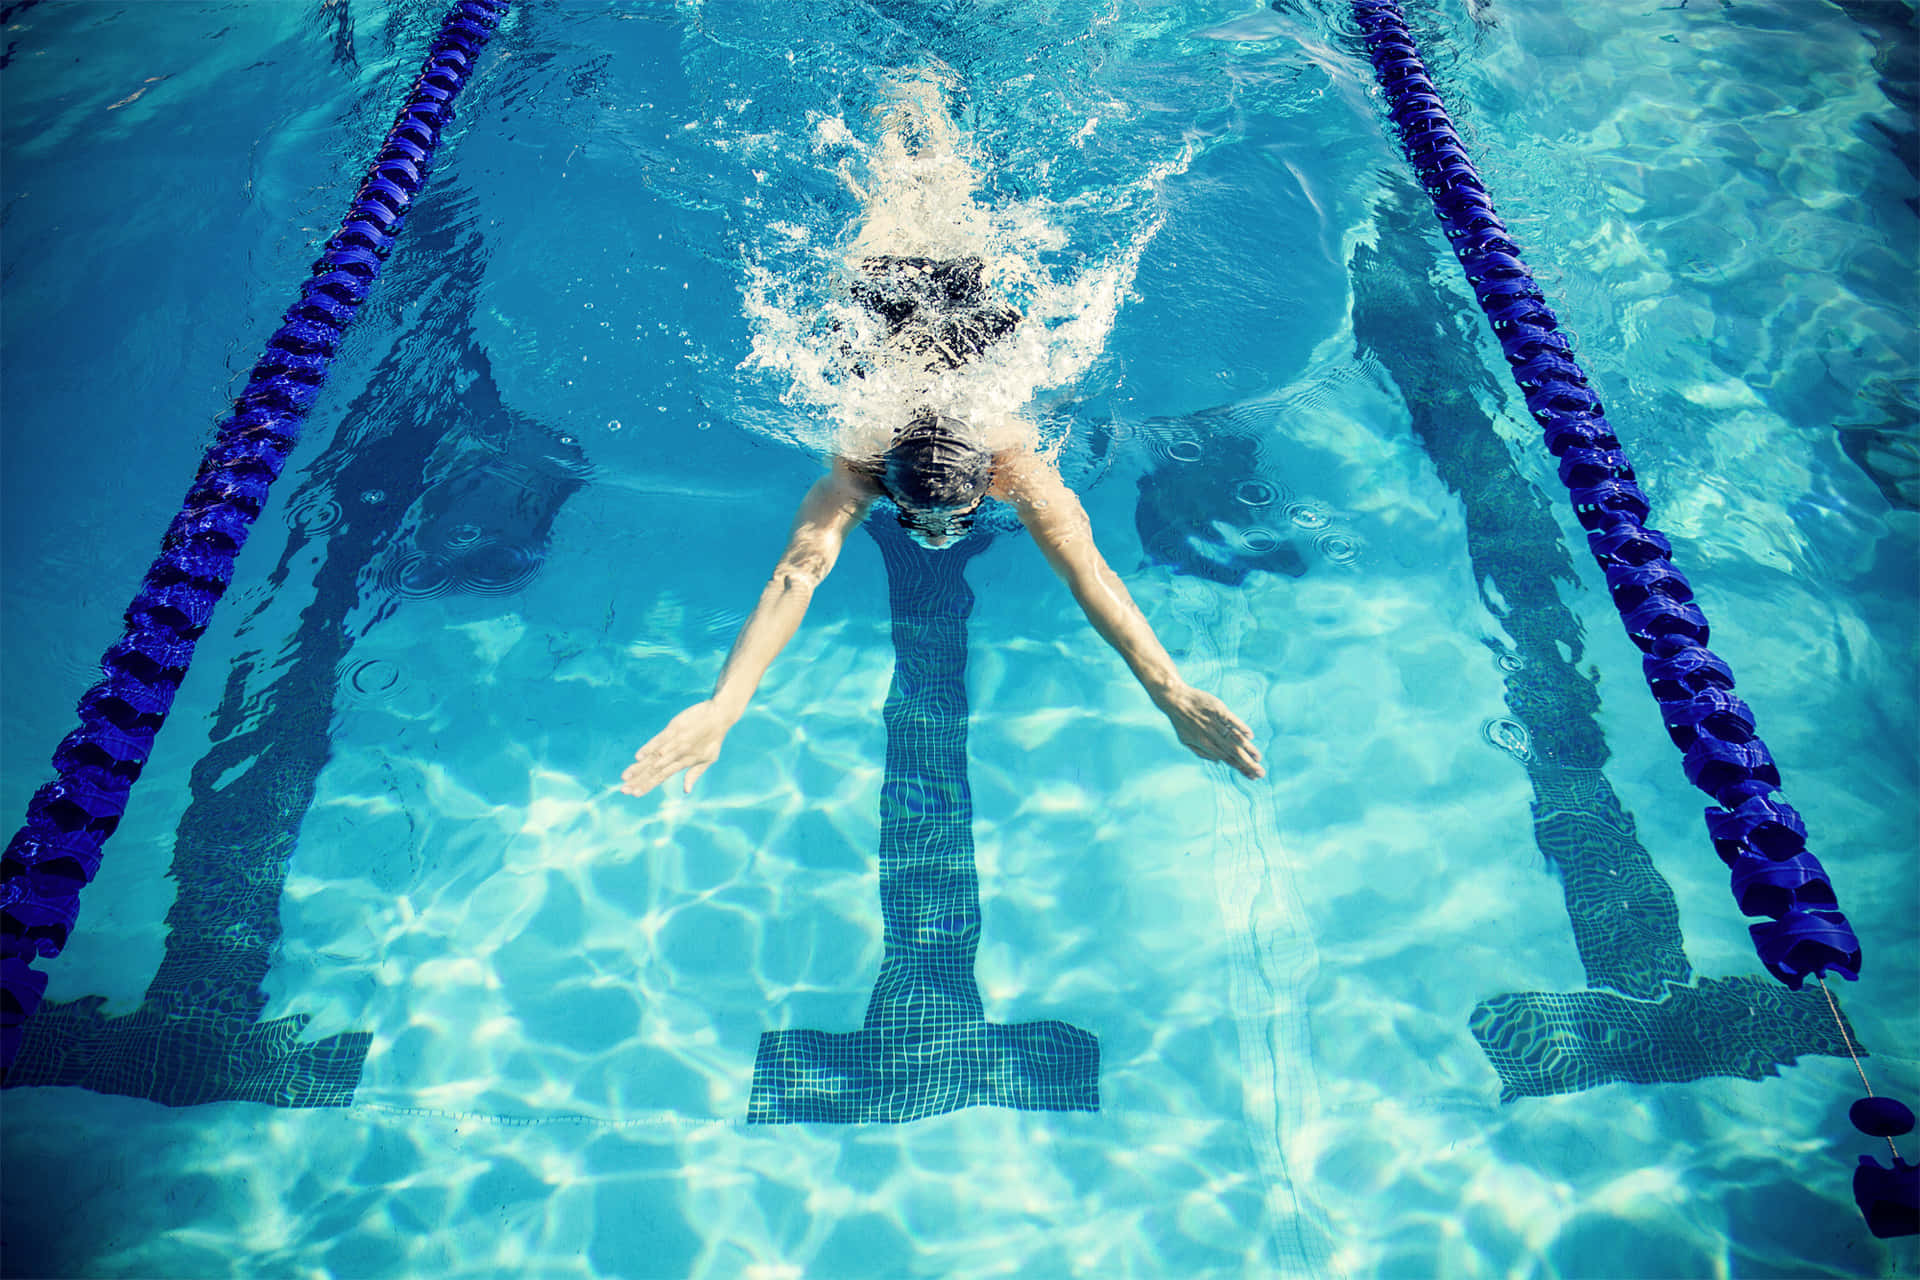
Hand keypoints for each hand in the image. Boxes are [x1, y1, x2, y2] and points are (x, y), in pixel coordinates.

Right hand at [621, 700, 735, 796]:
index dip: (647, 786)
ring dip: (638, 768)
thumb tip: (686, 791)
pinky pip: (658, 740)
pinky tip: (637, 757)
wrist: (719, 715)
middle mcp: (678, 754)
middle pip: (654, 770)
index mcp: (685, 762)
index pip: (662, 777)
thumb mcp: (709, 758)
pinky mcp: (674, 728)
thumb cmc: (714, 738)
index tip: (634, 794)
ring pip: (654, 757)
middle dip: (638, 781)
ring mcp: (675, 741)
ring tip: (624, 777)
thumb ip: (695, 774)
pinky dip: (648, 748)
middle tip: (623, 790)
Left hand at [1154, 683, 1264, 779]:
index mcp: (1204, 744)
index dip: (1239, 768)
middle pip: (1233, 752)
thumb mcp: (1186, 740)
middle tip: (1260, 773)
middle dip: (1247, 764)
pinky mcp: (1218, 709)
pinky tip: (1250, 736)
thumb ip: (1201, 753)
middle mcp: (1211, 735)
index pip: (1226, 759)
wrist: (1175, 699)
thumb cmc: (1180, 721)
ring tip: (1258, 758)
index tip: (1252, 776)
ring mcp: (1215, 722)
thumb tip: (1218, 762)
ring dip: (1247, 749)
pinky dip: (1240, 727)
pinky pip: (1231, 720)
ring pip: (1234, 738)